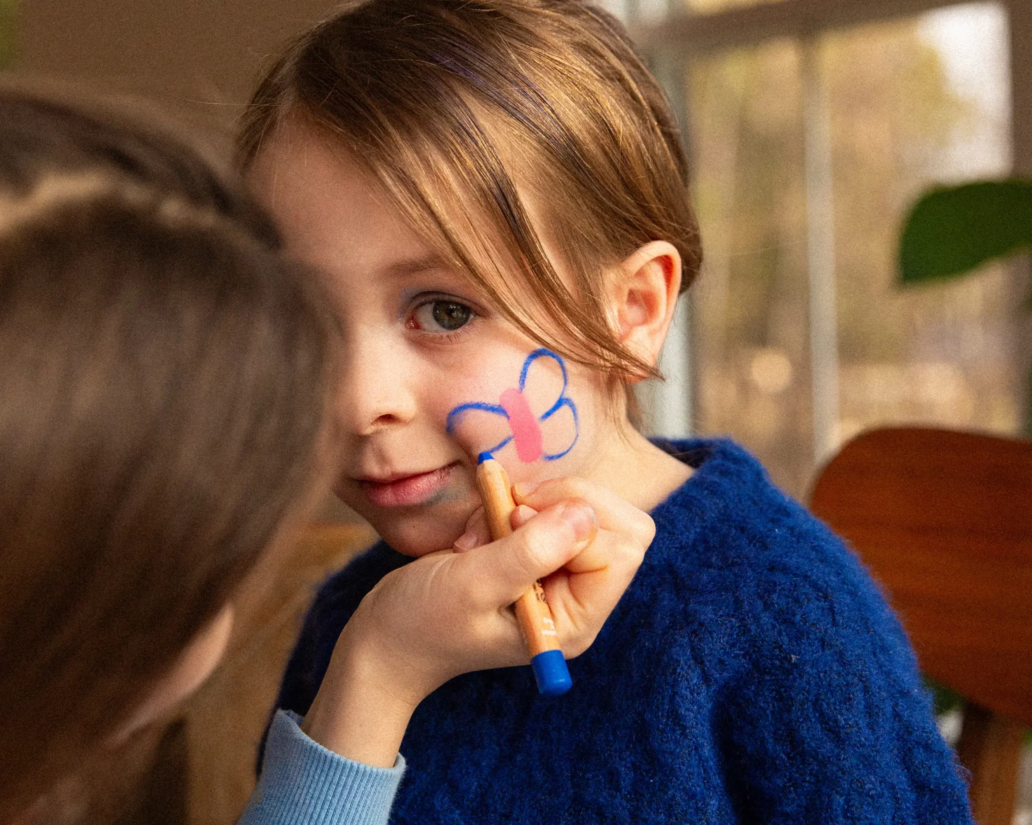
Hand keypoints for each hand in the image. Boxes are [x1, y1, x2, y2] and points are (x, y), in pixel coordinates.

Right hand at [303, 480, 652, 766]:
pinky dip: (512, 502)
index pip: (620, 548)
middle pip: (616, 523)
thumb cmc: (423, 622)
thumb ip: (530, 551)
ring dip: (528, 502)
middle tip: (507, 513)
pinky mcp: (539, 553)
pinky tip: (480, 531)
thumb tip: (585, 513)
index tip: (514, 520)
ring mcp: (560, 574)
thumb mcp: (473, 584)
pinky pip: (549, 505)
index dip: (571, 520)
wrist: (386, 637)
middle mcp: (578, 598)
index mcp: (575, 619)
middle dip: (559, 502)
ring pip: (581, 506)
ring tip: (483, 532)